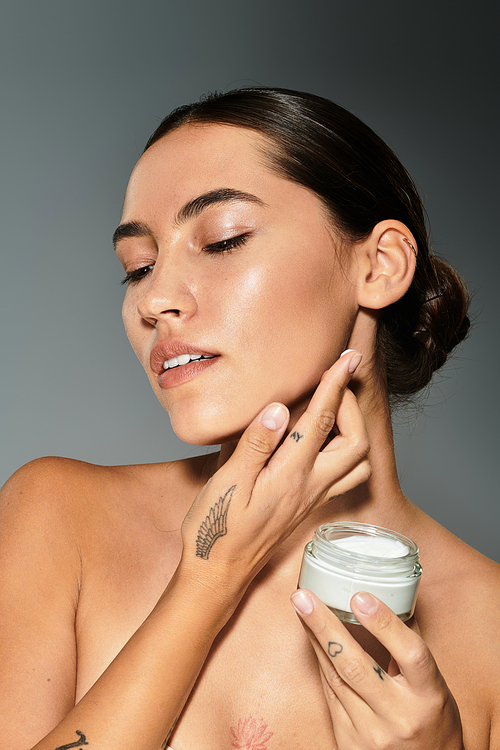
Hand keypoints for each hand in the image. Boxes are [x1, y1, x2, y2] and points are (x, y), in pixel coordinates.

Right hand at [180, 350, 370, 589]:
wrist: (218, 574)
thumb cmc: (216, 530)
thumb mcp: (227, 483)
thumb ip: (255, 444)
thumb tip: (280, 407)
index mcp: (291, 476)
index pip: (322, 421)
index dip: (335, 385)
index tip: (345, 358)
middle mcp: (310, 487)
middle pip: (356, 442)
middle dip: (351, 405)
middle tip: (334, 381)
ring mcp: (312, 498)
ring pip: (357, 463)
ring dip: (353, 430)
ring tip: (334, 407)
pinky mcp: (307, 506)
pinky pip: (344, 478)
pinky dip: (345, 452)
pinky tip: (323, 442)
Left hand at [291, 589, 463, 749]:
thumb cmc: (432, 719)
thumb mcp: (434, 685)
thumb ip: (408, 649)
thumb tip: (381, 602)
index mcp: (428, 695)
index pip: (409, 654)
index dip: (384, 624)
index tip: (359, 597)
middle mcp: (400, 715)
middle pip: (356, 665)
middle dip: (325, 627)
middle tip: (303, 597)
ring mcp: (372, 732)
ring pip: (335, 677)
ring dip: (314, 639)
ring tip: (301, 607)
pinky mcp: (350, 743)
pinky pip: (329, 694)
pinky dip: (320, 662)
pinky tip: (312, 638)